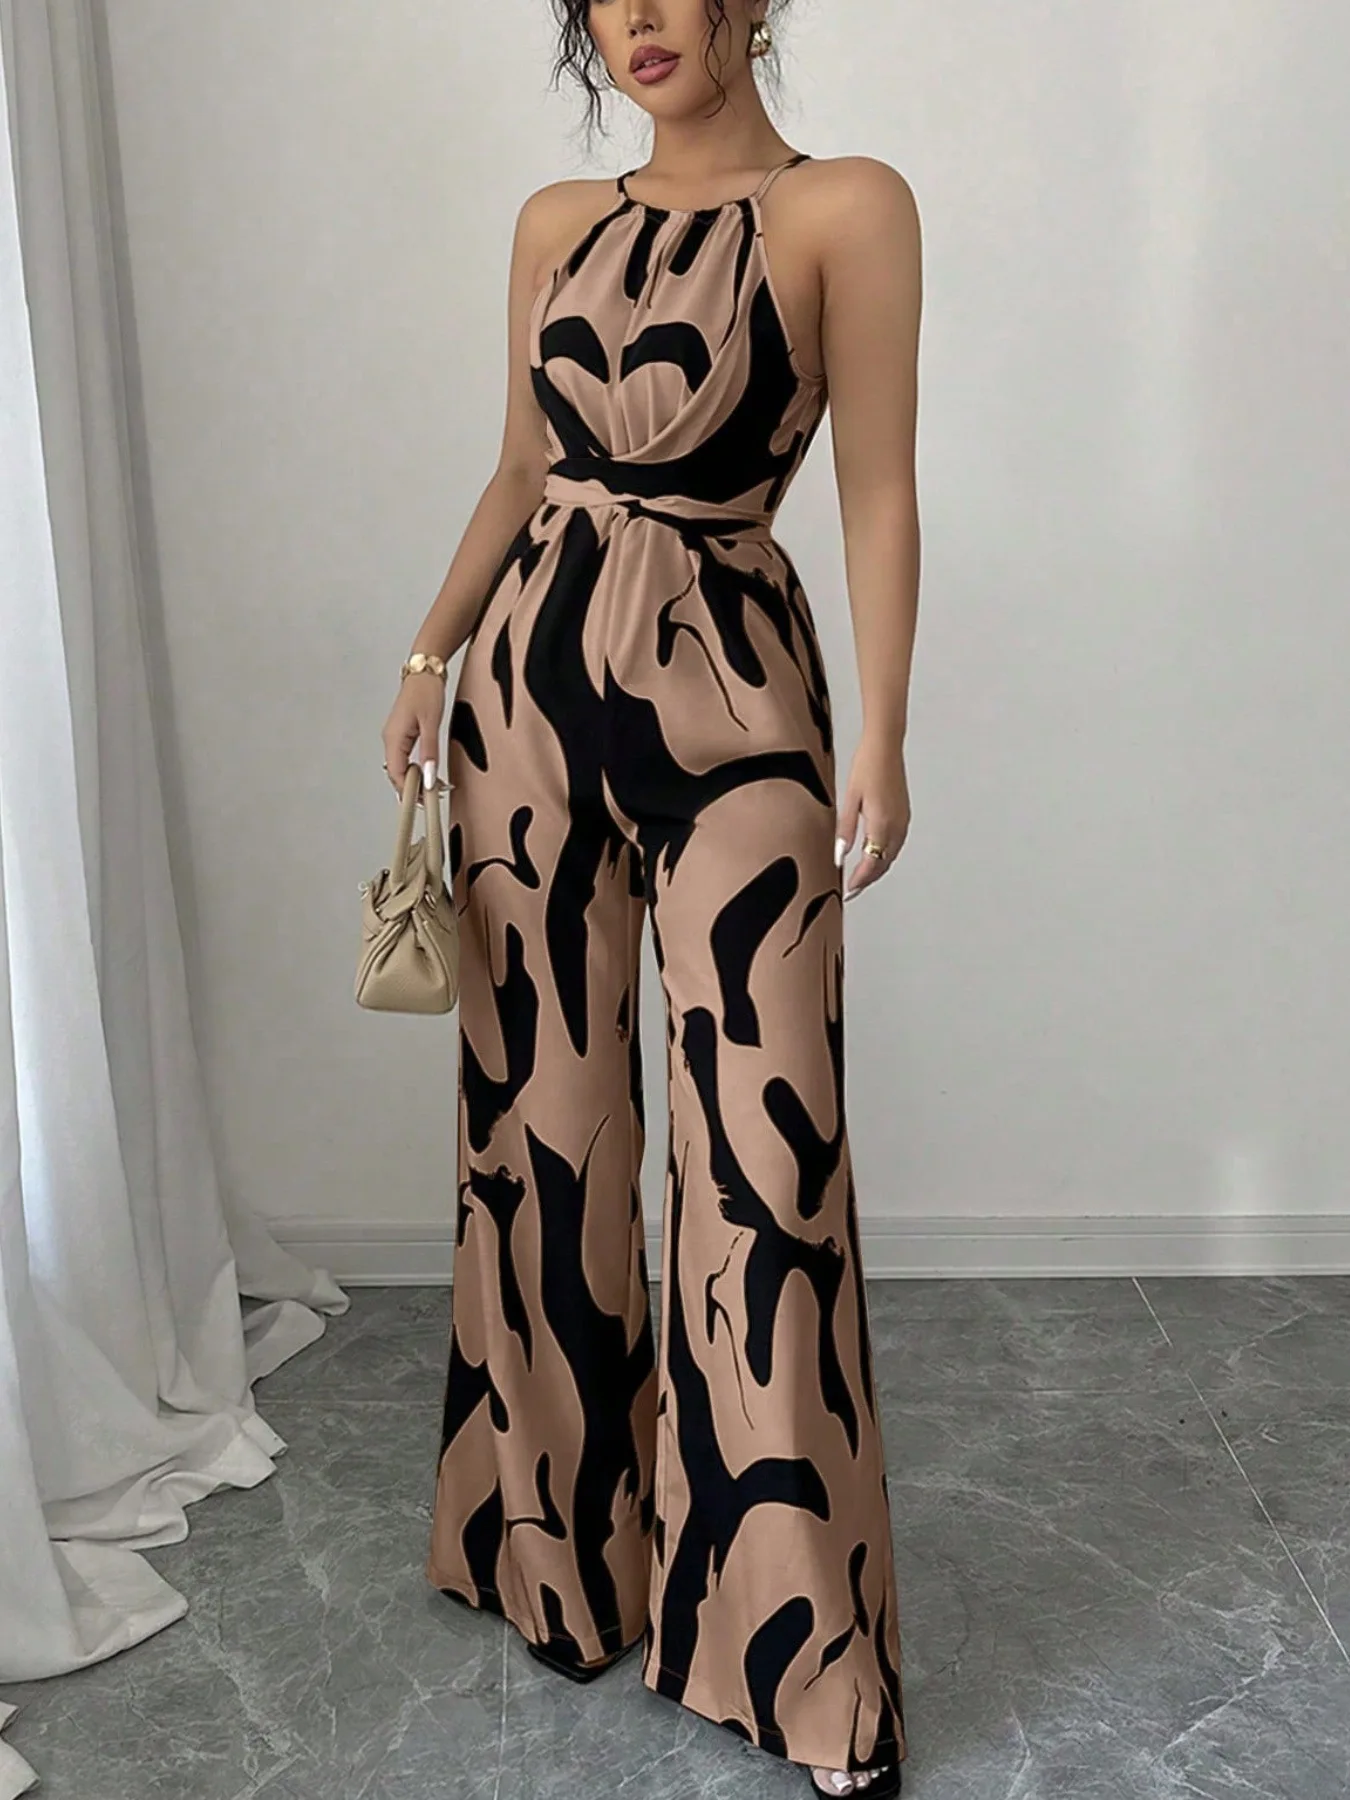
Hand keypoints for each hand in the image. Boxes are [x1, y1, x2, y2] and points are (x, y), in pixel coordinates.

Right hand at [382, 671, 446, 801]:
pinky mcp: (402, 733)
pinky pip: (404, 758)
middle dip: (412, 788)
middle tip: (432, 798)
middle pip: (396, 773)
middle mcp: (390, 739)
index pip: (396, 773)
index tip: (422, 802)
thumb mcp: (431, 723)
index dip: (408, 791)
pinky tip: (428, 773)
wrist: (424, 670)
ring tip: (434, 788)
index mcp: (393, 737)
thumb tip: (429, 778)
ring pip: (400, 767)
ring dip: (415, 779)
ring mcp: (394, 736)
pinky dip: (415, 768)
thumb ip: (429, 752)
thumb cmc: (426, 691)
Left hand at [835, 735, 910, 899]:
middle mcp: (896, 826)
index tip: (849, 890)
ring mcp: (903, 821)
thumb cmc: (866, 766)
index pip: (871, 863)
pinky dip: (885, 855)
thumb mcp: (849, 799)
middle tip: (854, 889)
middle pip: (883, 863)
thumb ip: (845, 830)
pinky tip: (874, 855)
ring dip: (878, 868)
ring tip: (862, 877)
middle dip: (869, 878)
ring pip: (891, 855)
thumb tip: (840, 855)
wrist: (885, 746)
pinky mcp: (904, 814)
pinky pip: (896, 843)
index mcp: (882, 824)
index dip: (860, 880)